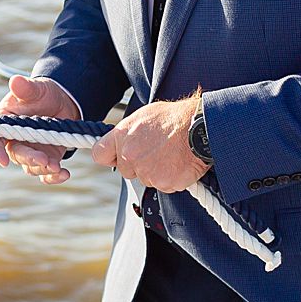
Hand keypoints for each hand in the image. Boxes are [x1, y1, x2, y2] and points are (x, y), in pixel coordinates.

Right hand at [0, 74, 79, 184]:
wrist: (62, 102)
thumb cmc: (42, 94)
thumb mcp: (36, 89)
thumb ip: (25, 88)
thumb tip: (15, 80)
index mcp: (5, 124)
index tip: (3, 160)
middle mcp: (15, 140)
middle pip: (15, 154)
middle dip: (28, 159)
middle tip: (43, 159)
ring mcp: (30, 151)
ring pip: (31, 167)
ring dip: (42, 169)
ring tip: (56, 167)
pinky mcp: (46, 158)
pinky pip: (46, 173)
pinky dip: (54, 177)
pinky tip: (64, 174)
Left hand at [91, 93, 207, 192]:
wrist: (201, 126)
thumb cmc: (175, 117)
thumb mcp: (143, 116)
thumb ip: (127, 133)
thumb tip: (121, 143)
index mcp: (121, 136)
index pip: (99, 154)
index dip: (109, 157)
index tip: (116, 157)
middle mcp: (130, 155)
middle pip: (126, 170)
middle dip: (138, 165)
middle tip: (156, 152)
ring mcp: (146, 171)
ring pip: (145, 178)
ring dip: (156, 171)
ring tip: (170, 154)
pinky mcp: (163, 182)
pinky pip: (163, 185)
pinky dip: (171, 178)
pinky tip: (178, 163)